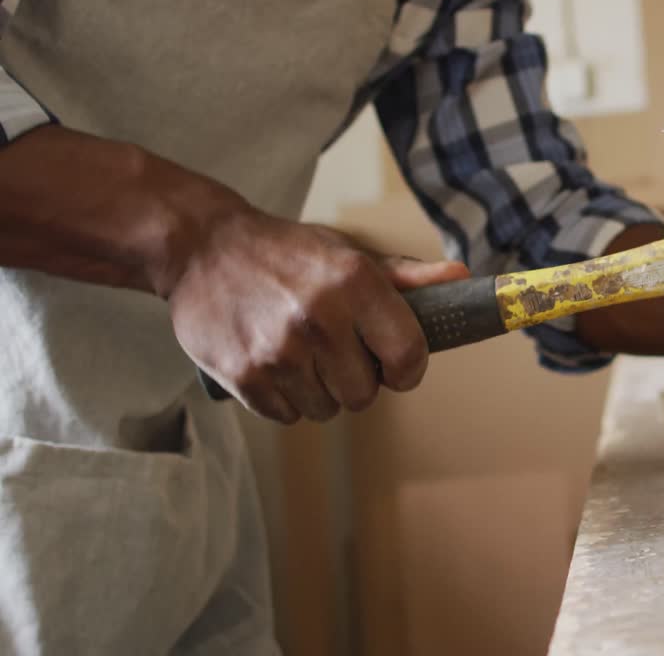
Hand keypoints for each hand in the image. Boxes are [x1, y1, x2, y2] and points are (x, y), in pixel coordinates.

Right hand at [166, 207, 468, 422]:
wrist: (202, 247)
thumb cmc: (287, 254)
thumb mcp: (348, 254)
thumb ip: (406, 277)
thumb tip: (462, 279)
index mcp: (355, 282)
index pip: (410, 355)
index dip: (406, 369)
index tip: (394, 365)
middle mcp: (320, 317)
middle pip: (366, 394)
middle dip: (357, 380)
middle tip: (335, 351)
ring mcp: (280, 349)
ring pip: (327, 409)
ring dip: (320, 391)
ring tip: (300, 353)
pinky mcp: (244, 374)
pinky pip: (287, 416)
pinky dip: (285, 399)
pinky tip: (272, 362)